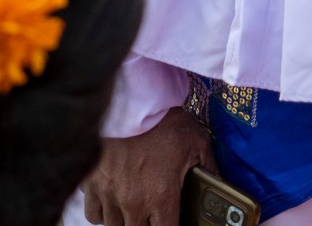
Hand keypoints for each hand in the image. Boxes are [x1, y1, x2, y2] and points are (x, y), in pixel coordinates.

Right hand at [81, 111, 212, 225]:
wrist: (131, 99)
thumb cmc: (165, 120)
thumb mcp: (198, 143)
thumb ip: (210, 169)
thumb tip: (221, 184)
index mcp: (161, 196)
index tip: (172, 221)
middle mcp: (133, 201)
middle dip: (147, 224)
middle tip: (153, 213)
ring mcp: (109, 193)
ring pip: (114, 225)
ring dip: (125, 220)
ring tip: (134, 207)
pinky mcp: (90, 182)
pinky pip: (93, 212)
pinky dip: (103, 211)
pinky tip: (113, 199)